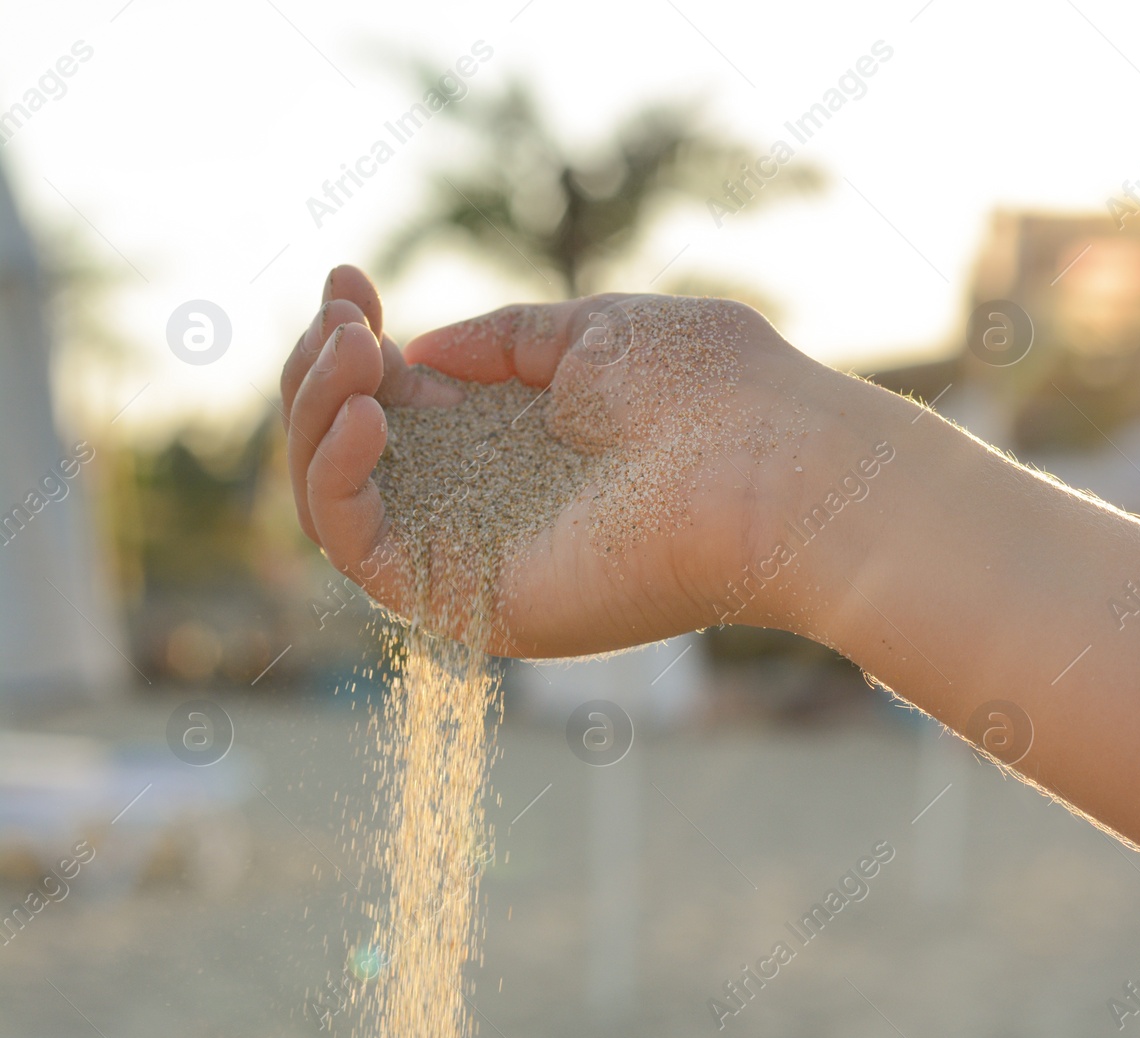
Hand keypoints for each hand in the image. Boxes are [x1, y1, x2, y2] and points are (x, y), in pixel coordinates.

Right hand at [280, 265, 854, 656]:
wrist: (773, 467)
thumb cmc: (707, 391)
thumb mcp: (592, 333)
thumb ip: (504, 342)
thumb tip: (421, 352)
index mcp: (524, 440)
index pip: (404, 402)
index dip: (358, 342)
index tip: (350, 282)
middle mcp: (492, 502)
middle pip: (354, 452)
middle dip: (324, 371)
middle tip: (344, 317)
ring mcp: (477, 555)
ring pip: (340, 501)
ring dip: (314, 417)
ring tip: (351, 355)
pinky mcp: (470, 603)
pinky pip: (361, 553)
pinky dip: (333, 480)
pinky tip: (363, 415)